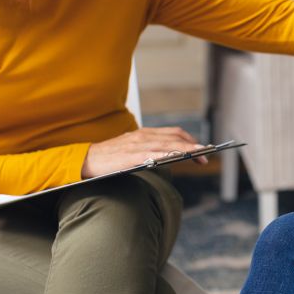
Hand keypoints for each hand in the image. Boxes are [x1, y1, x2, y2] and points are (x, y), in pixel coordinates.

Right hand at [82, 126, 207, 177]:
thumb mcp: (132, 149)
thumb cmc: (109, 157)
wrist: (86, 160)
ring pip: (170, 144)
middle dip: (195, 146)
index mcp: (145, 133)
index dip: (191, 140)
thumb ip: (149, 151)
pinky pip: (156, 154)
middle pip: (176, 137)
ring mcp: (139, 145)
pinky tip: (181, 158)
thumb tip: (168, 159)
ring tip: (201, 156)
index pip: (174, 133)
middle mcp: (144, 136)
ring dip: (188, 149)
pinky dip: (171, 154)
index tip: (203, 149)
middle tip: (207, 155)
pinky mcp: (133, 155)